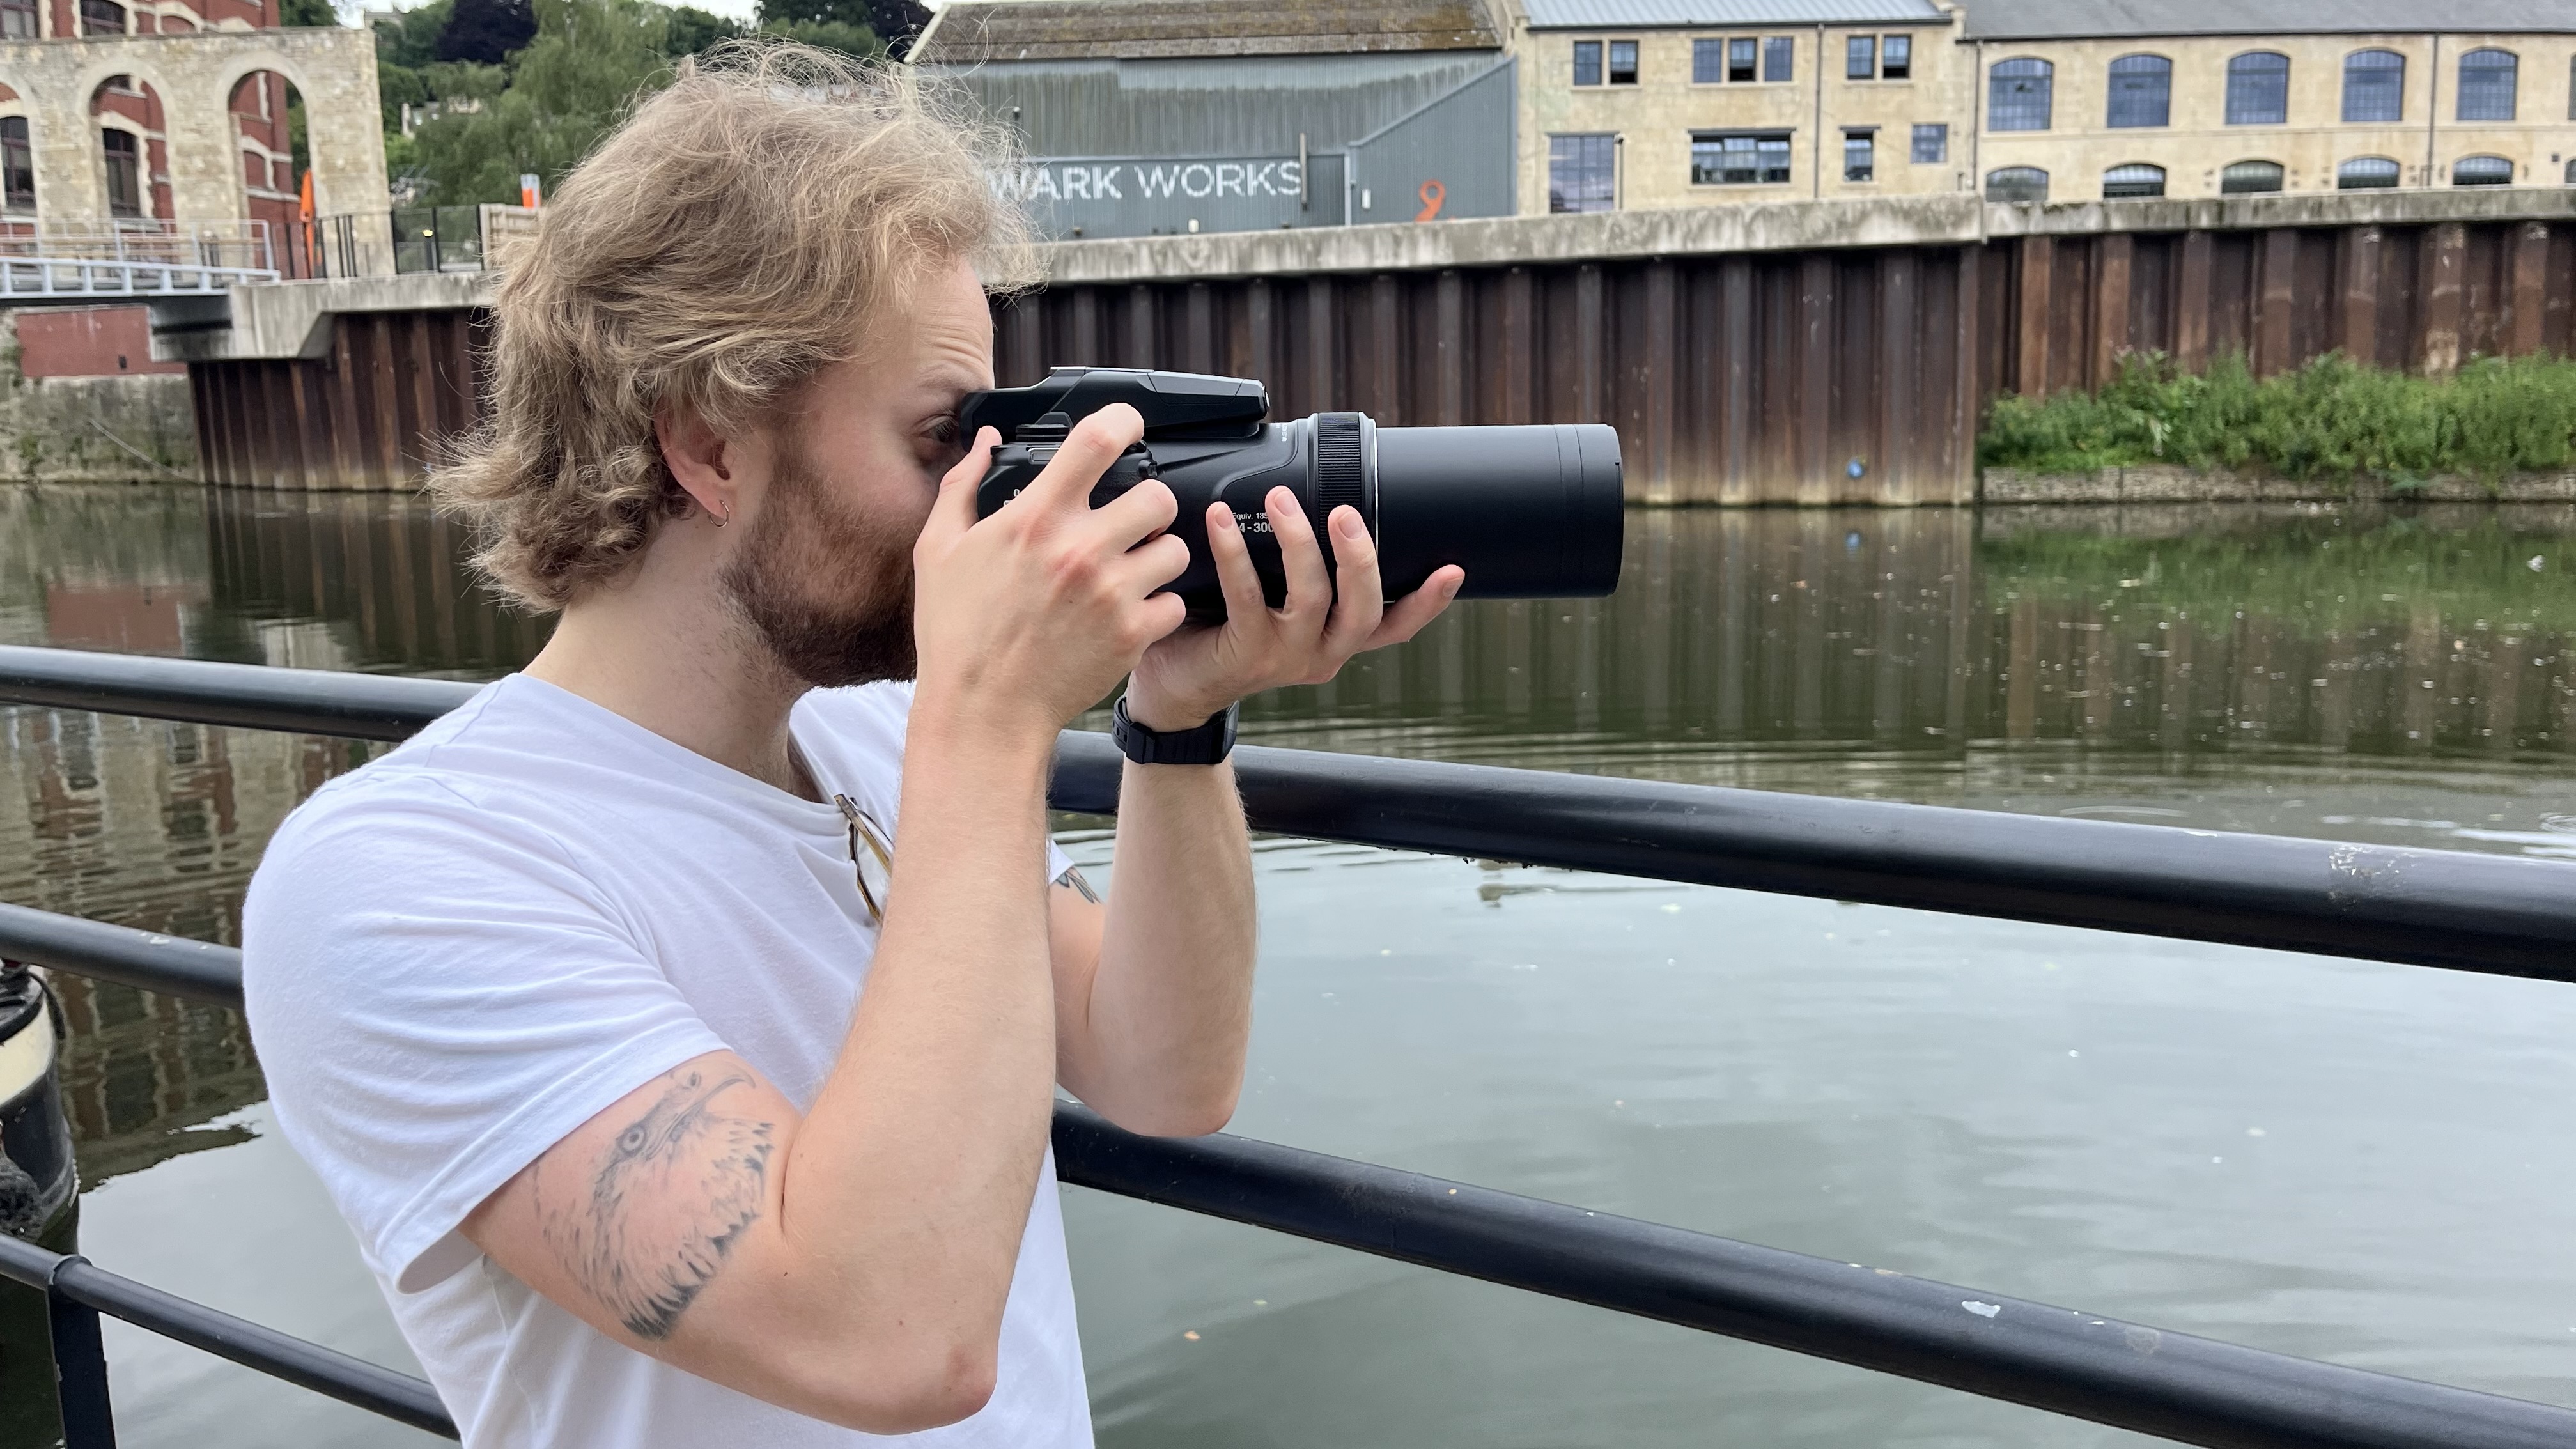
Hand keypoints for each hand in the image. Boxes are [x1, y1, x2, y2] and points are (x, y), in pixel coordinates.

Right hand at [911, 405, 1191, 745]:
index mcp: (1035, 518)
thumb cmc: (957, 634)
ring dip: (1159, 554)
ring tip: (1134, 568)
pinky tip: (1132, 611)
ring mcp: (1111, 594)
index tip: (1128, 426)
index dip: (1124, 421)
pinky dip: (1161, 606)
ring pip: (1175, 548)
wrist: (982, 713)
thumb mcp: (938, 550)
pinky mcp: (1131, 635)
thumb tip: (987, 440)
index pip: (1098, 440)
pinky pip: (1175, 603)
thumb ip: (963, 485)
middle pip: (1158, 494)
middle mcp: (1080, 549)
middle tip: (1132, 519)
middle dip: (1150, 501)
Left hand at [1125, 487, 1463, 730]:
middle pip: (1362, 609)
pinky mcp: (1244, 653)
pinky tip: (1222, 519)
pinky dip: (1235, 551)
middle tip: (1344, 511)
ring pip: (1311, 599)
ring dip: (1299, 543)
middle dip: (1360, 557)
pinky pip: (1247, 595)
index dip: (1428, 602)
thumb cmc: (1226, 631)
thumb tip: (1307, 492)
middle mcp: (1321, 653)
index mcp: (1337, 640)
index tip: (1454, 569)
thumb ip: (1298, 571)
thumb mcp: (1276, 604)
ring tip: (1280, 498)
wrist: (1176, 685)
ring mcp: (1284, 657)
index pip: (1395, 625)